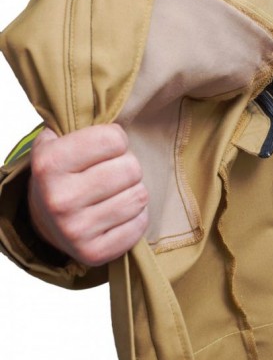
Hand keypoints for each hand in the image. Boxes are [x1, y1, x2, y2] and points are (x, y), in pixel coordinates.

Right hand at [28, 124, 148, 265]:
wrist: (44, 221)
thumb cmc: (63, 174)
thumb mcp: (58, 142)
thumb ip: (80, 123)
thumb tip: (118, 106)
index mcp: (49, 164)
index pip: (113, 138)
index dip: (116, 140)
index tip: (107, 147)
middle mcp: (59, 199)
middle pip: (131, 168)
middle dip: (127, 166)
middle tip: (113, 172)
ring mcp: (76, 230)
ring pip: (139, 196)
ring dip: (133, 191)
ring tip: (115, 193)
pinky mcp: (93, 254)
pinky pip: (140, 224)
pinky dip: (135, 216)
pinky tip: (118, 214)